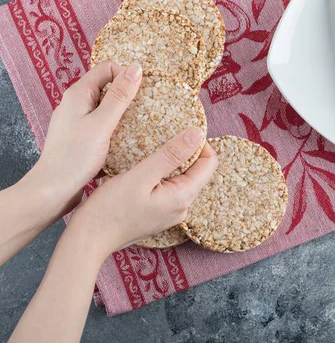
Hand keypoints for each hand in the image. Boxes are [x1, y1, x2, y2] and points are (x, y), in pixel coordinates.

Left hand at [32, 61, 142, 214]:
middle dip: (128, 93)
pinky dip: (116, 126)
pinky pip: (103, 122)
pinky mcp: (82, 136)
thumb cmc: (75, 157)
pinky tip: (127, 139)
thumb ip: (119, 96)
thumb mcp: (102, 124)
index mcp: (78, 94)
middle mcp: (76, 103)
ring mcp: (78, 119)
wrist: (53, 189)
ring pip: (106, 106)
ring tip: (141, 123)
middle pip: (108, 86)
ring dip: (124, 112)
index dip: (127, 74)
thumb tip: (135, 68)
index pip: (107, 68)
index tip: (146, 89)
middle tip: (148, 106)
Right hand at [68, 128, 217, 256]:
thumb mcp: (140, 175)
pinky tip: (144, 168)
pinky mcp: (158, 214)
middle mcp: (182, 207)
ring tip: (151, 151)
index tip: (180, 131)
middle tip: (162, 137)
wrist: (88, 239)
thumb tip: (197, 134)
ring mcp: (171, 213)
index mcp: (183, 197)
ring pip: (182, 179)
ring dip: (172, 163)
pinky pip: (169, 188)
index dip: (199, 143)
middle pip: (197, 171)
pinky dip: (161, 174)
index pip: (209, 163)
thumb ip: (170, 154)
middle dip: (185, 152)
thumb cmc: (110, 209)